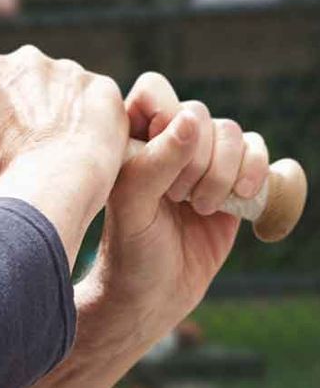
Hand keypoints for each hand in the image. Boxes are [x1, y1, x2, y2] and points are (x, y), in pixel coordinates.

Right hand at [0, 47, 127, 198]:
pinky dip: (91, 120)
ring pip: (63, 89)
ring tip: (58, 150)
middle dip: (27, 103)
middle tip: (27, 140)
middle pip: (26, 78)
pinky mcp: (103, 86)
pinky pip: (96, 101)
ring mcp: (69, 70)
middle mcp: (27, 58)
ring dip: (60, 111)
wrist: (50, 183)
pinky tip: (84, 147)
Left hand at [95, 73, 269, 332]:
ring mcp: (202, 163)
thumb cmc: (130, 251)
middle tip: (178, 197)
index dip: (165, 115)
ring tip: (203, 206)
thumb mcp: (131, 208)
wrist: (154, 296)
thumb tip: (189, 119)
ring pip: (233, 134)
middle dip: (198, 157)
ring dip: (226, 169)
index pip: (154, 91)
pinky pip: (258, 154)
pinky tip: (241, 199)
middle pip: (200, 115)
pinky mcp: (233, 183)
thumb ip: (154, 162)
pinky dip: (257, 171)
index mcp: (130, 139)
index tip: (162, 157)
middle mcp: (166, 144)